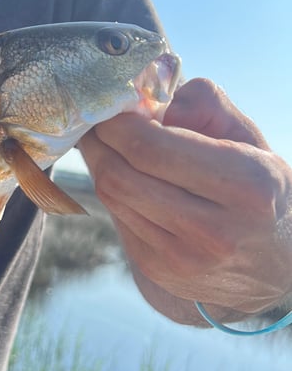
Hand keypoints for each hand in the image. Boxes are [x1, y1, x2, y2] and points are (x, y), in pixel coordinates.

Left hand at [78, 78, 291, 325]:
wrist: (273, 264)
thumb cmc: (256, 185)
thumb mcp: (247, 136)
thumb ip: (202, 103)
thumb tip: (146, 99)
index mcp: (246, 185)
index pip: (150, 148)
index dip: (116, 121)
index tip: (110, 102)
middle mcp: (215, 231)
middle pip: (119, 174)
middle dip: (98, 140)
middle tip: (96, 120)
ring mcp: (183, 258)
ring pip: (111, 196)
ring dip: (99, 163)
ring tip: (106, 143)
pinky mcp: (160, 270)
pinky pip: (117, 217)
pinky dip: (113, 191)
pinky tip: (126, 176)